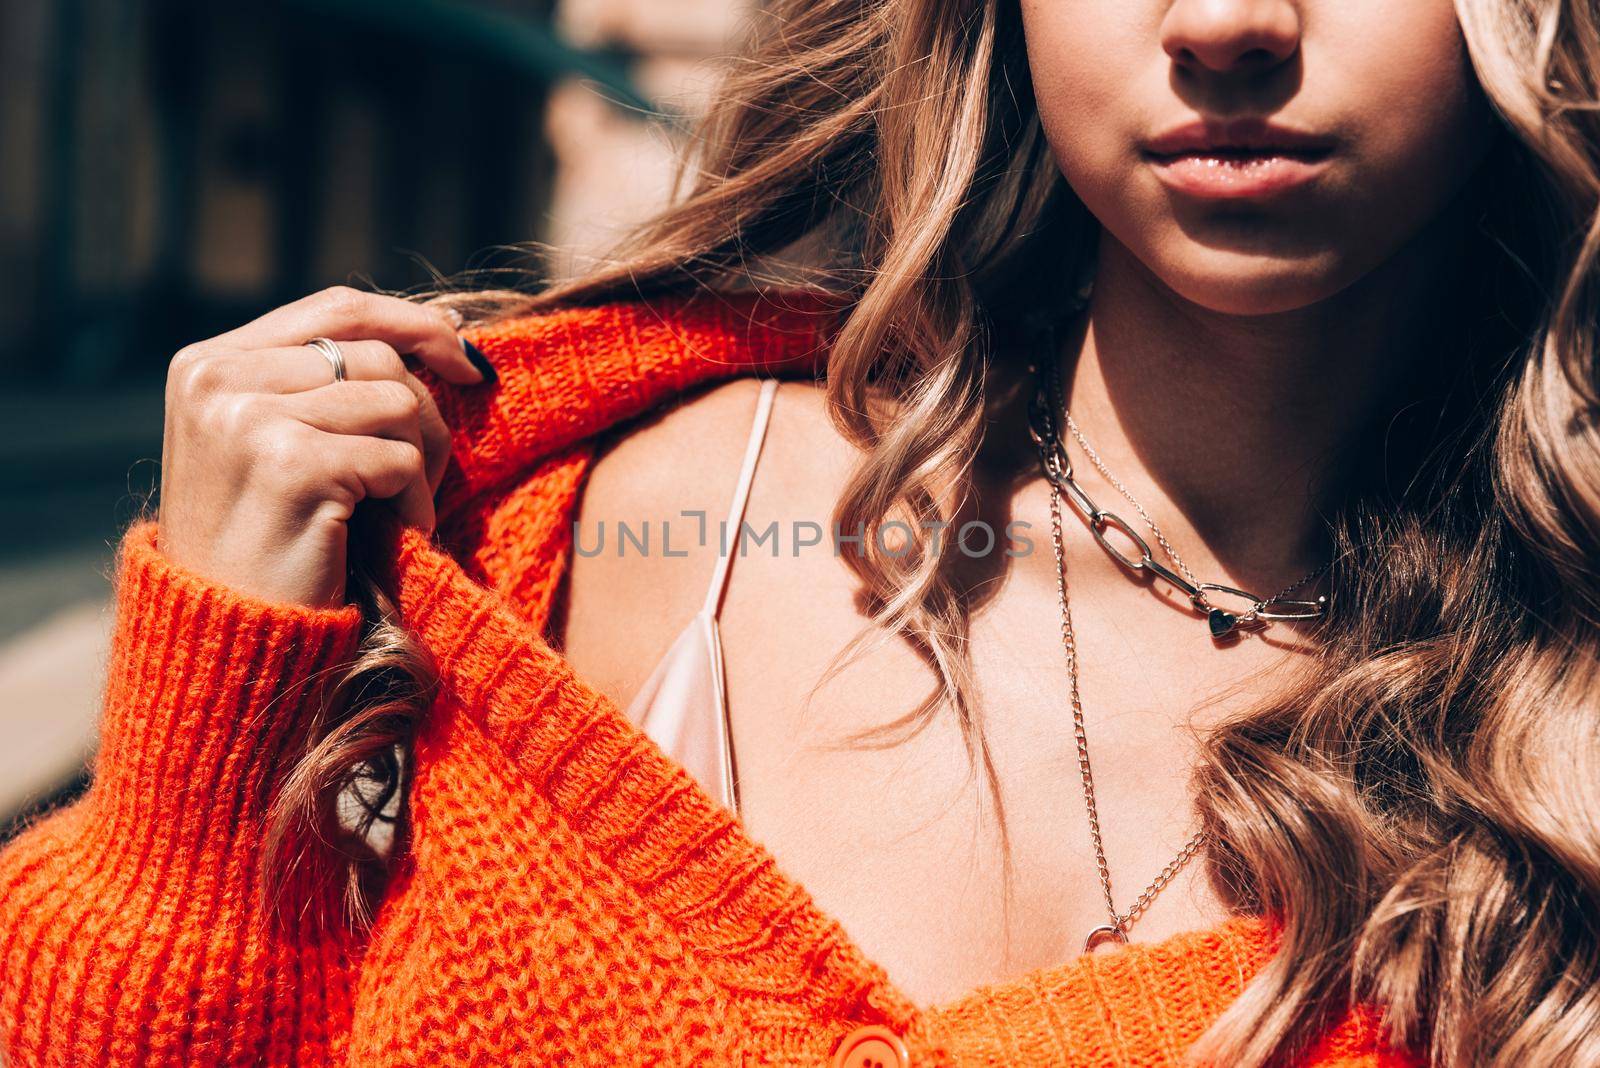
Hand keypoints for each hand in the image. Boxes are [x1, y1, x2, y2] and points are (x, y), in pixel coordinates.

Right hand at [156, 286, 487, 608]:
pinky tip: (391, 535)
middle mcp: (219, 380)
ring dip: (421, 463)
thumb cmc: (270, 539)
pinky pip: (400, 459)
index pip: (337, 309)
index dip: (413, 323)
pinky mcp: (291, 466)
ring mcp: (249, 419)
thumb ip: (329, 379)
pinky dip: (413, 502)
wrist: (229, 636)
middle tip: (427, 471)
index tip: (463, 358)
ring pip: (396, 402)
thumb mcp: (277, 439)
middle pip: (377, 355)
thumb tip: (445, 324)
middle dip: (426, 410)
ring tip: (396, 509)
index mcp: (209, 362)